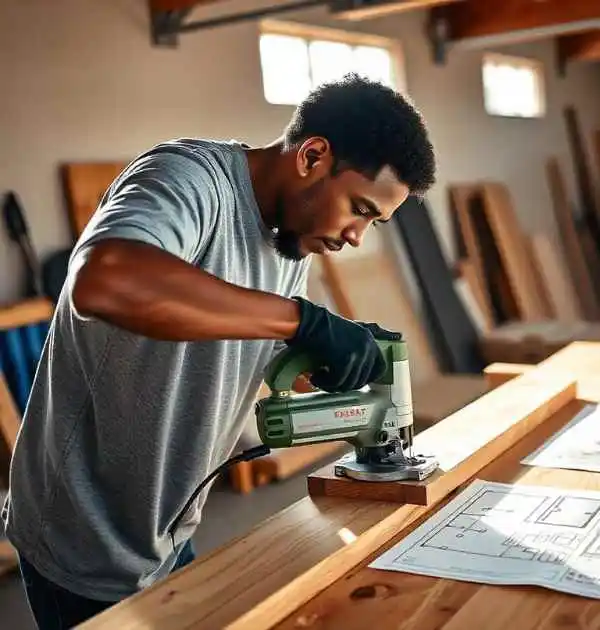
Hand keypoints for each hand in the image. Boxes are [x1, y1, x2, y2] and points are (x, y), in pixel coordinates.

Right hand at [286, 297, 401, 392]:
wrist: (308, 321)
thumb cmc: (321, 330)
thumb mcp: (346, 337)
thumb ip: (355, 353)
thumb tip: (356, 379)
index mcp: (368, 340)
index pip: (381, 368)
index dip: (367, 379)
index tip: (354, 382)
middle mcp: (367, 346)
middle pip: (363, 380)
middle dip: (345, 385)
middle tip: (330, 383)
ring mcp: (358, 352)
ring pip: (349, 383)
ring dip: (332, 386)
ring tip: (319, 379)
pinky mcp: (345, 359)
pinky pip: (337, 381)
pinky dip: (324, 383)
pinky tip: (315, 377)